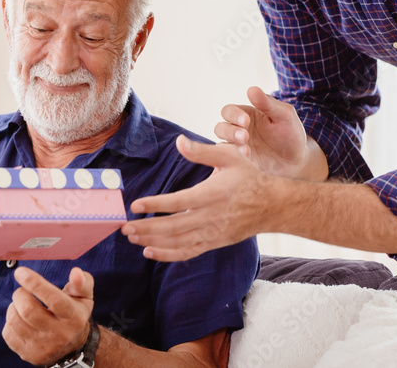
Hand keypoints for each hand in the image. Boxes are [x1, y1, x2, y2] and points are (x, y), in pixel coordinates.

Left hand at [3, 266, 94, 365]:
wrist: (73, 346)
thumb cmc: (74, 313)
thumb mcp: (84, 296)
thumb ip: (82, 282)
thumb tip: (75, 272)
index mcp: (73, 317)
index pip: (53, 299)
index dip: (35, 284)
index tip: (20, 272)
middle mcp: (59, 334)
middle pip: (29, 311)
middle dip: (19, 295)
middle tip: (22, 291)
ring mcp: (43, 347)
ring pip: (15, 322)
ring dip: (13, 307)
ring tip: (20, 304)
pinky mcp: (29, 355)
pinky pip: (8, 334)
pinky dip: (9, 322)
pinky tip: (19, 319)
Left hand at [121, 136, 276, 260]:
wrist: (272, 206)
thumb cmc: (249, 177)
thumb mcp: (229, 156)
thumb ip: (202, 151)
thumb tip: (178, 141)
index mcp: (212, 194)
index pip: (178, 202)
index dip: (155, 205)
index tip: (135, 206)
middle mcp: (211, 217)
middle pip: (173, 227)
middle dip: (146, 228)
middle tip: (124, 227)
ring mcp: (212, 233)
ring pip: (177, 242)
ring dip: (152, 240)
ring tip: (131, 237)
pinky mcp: (214, 243)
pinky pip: (187, 252)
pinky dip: (167, 255)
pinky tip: (149, 251)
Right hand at [214, 86, 312, 178]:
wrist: (298, 161)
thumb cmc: (291, 133)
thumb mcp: (284, 116)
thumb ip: (268, 103)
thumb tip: (251, 89)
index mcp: (246, 115)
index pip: (229, 111)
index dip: (233, 115)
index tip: (246, 121)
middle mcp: (238, 131)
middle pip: (220, 128)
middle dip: (230, 132)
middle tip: (245, 137)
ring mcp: (238, 148)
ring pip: (221, 146)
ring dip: (230, 147)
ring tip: (246, 151)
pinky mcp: (240, 164)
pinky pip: (229, 162)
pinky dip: (235, 162)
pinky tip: (251, 163)